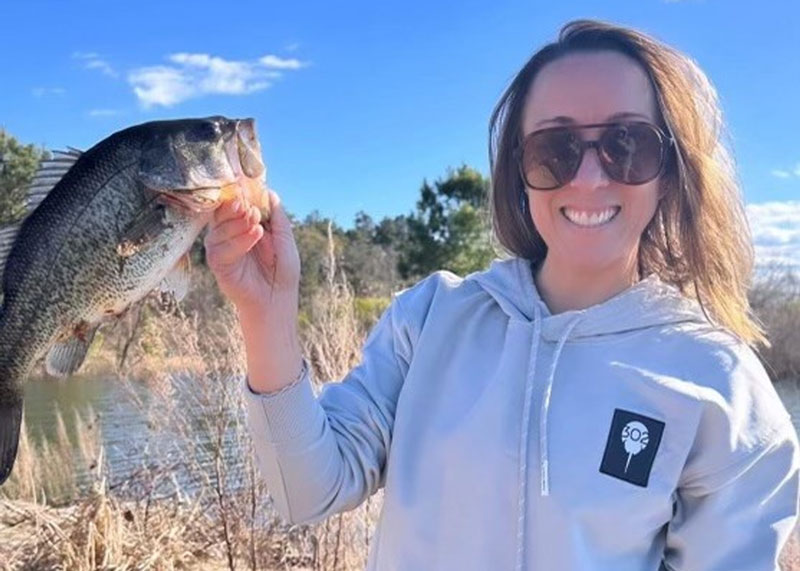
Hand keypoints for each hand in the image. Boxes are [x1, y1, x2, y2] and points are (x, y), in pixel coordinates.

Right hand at [205, 188, 300, 311]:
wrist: (277, 300)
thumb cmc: (282, 271)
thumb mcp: (285, 239)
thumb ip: (277, 217)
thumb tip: (270, 192)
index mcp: (243, 226)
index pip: (235, 204)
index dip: (238, 192)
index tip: (244, 180)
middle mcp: (229, 234)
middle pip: (221, 212)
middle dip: (235, 205)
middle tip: (249, 204)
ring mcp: (222, 249)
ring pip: (219, 228)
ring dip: (238, 221)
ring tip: (257, 222)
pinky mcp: (218, 265)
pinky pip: (220, 249)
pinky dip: (239, 240)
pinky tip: (255, 234)